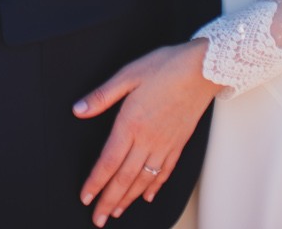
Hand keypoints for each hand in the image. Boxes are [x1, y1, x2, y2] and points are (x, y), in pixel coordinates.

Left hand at [72, 38, 221, 224]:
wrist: (203, 69)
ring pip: (144, 179)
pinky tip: (147, 195)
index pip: (108, 161)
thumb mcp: (127, 74)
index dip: (95, 182)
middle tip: (98, 219)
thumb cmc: (165, 67)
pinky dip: (154, 186)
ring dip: (128, 198)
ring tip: (117, 212)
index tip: (85, 197)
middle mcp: (147, 139)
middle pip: (124, 178)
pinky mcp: (179, 143)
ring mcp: (165, 144)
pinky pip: (165, 171)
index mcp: (130, 123)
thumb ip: (102, 96)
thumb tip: (78, 110)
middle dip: (109, 201)